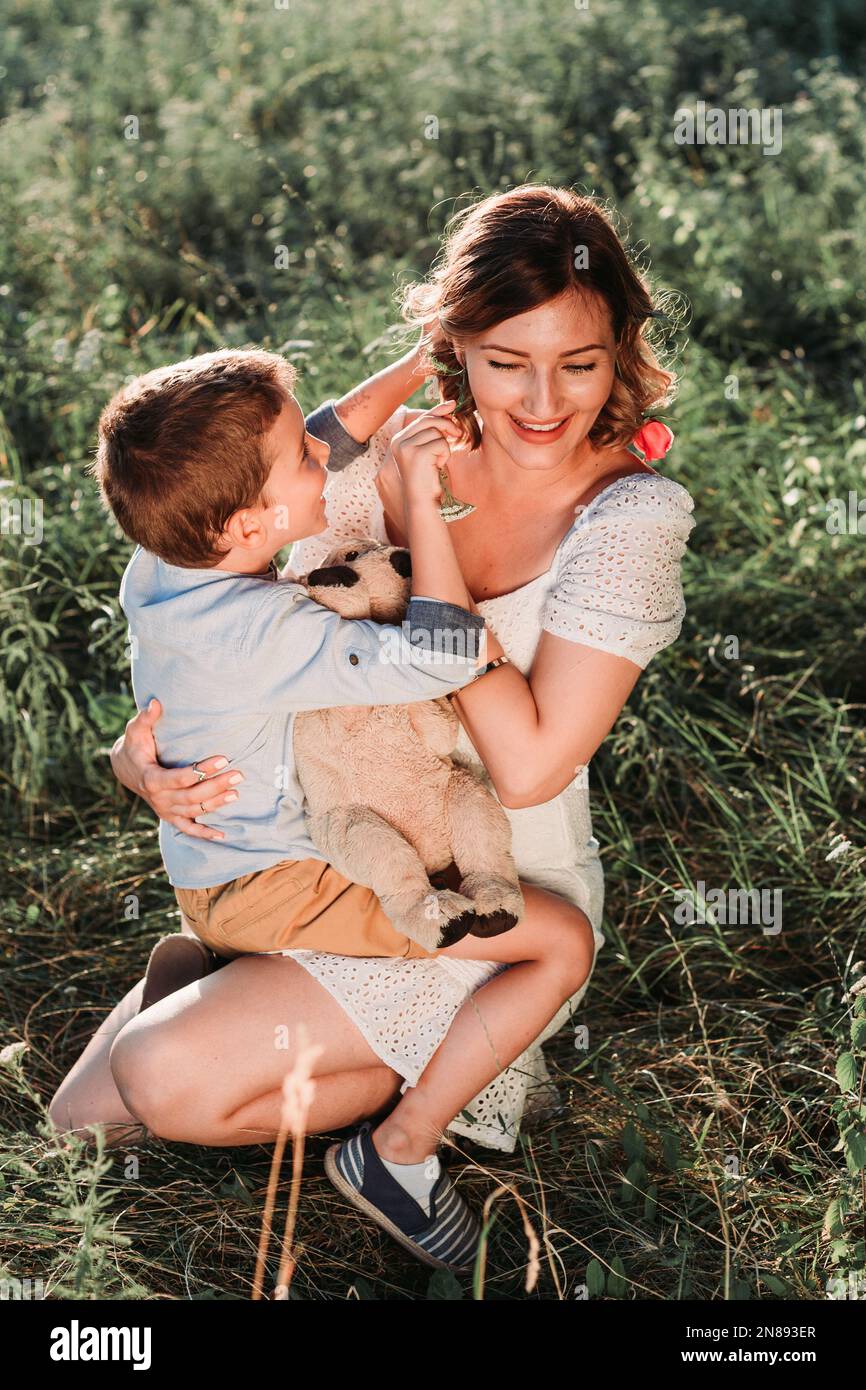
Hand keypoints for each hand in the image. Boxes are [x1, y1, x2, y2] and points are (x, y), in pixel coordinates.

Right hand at [110, 698, 242, 841]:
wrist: (126, 768)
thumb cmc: (134, 746)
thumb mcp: (135, 731)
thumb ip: (146, 718)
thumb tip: (155, 703)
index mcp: (151, 779)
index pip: (181, 777)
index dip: (202, 770)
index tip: (222, 759)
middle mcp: (159, 799)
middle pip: (192, 795)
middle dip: (216, 785)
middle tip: (239, 774)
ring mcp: (165, 810)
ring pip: (194, 810)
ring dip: (216, 803)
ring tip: (237, 793)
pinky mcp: (171, 816)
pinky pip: (188, 828)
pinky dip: (204, 834)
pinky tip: (223, 836)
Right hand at [390, 399, 461, 508]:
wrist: (423, 502)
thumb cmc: (428, 478)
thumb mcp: (430, 451)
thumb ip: (434, 431)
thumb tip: (449, 406)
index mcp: (399, 440)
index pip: (421, 419)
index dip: (438, 411)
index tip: (452, 405)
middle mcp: (398, 441)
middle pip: (428, 420)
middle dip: (447, 425)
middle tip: (459, 434)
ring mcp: (406, 447)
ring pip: (436, 432)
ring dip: (444, 446)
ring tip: (438, 462)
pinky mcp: (417, 454)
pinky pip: (441, 443)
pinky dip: (445, 455)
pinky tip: (438, 467)